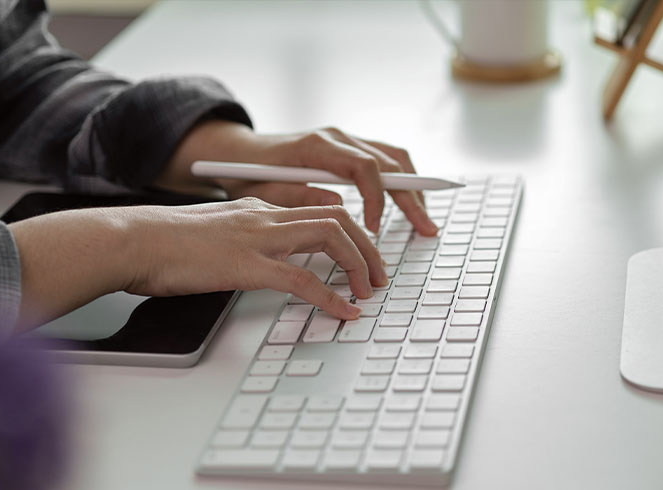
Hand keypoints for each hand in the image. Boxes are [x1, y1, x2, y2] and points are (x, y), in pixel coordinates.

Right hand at [9, 198, 385, 331]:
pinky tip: (346, 312)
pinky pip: (303, 280)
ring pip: (330, 238)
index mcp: (258, 208)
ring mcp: (258, 238)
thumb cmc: (163, 243)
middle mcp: (266, 216)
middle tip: (378, 276)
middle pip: (336, 219)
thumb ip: (244, 238)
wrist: (131, 240)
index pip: (319, 208)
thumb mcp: (214, 233)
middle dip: (367, 247)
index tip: (363, 251)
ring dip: (358, 265)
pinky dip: (331, 297)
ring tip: (369, 292)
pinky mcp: (247, 265)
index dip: (350, 229)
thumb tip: (263, 259)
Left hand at [158, 121, 438, 235]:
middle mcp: (337, 137)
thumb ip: (299, 198)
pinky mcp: (347, 149)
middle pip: (390, 161)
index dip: (377, 198)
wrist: (236, 153)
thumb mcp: (264, 193)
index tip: (374, 228)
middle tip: (426, 229)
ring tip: (425, 220)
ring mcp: (345, 140)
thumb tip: (338, 207)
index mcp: (317, 146)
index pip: (365, 166)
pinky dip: (401, 181)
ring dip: (413, 189)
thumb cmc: (245, 174)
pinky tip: (408, 204)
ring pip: (395, 157)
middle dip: (411, 197)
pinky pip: (385, 160)